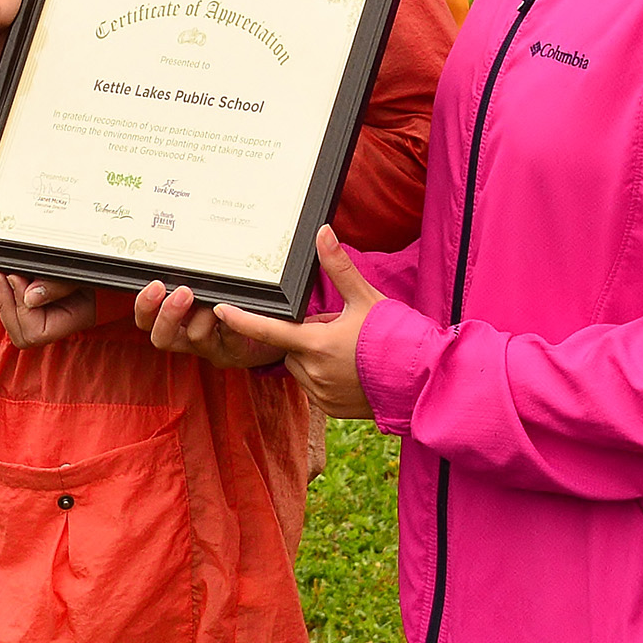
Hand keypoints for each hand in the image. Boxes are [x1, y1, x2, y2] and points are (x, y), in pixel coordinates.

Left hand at [0, 266, 102, 348]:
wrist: (114, 263)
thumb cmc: (106, 273)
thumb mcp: (88, 276)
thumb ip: (60, 286)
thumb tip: (30, 297)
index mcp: (68, 321)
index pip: (33, 332)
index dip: (21, 308)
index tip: (18, 278)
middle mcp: (51, 321)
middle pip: (14, 326)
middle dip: (2, 299)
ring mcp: (40, 309)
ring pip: (6, 310)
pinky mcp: (30, 294)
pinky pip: (6, 295)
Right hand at [134, 279, 282, 370]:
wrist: (268, 335)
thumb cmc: (233, 307)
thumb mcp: (208, 292)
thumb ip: (193, 281)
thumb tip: (183, 253)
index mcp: (177, 322)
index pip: (147, 320)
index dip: (145, 306)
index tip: (156, 286)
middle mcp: (190, 339)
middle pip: (162, 338)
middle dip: (168, 315)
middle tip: (183, 293)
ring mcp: (212, 348)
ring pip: (196, 336)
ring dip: (205, 314)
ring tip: (218, 300)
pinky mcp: (235, 352)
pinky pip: (230, 338)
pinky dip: (232, 320)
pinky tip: (236, 308)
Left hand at [209, 228, 384, 419]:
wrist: (424, 382)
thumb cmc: (397, 337)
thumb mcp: (366, 297)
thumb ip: (339, 266)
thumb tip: (322, 232)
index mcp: (316, 344)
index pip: (267, 329)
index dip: (240, 319)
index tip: (218, 309)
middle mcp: (313, 373)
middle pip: (291, 347)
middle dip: (307, 336)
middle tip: (340, 329)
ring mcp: (322, 395)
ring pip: (302, 368)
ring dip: (314, 357)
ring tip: (351, 350)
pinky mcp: (332, 410)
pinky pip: (316, 388)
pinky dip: (325, 376)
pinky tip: (353, 369)